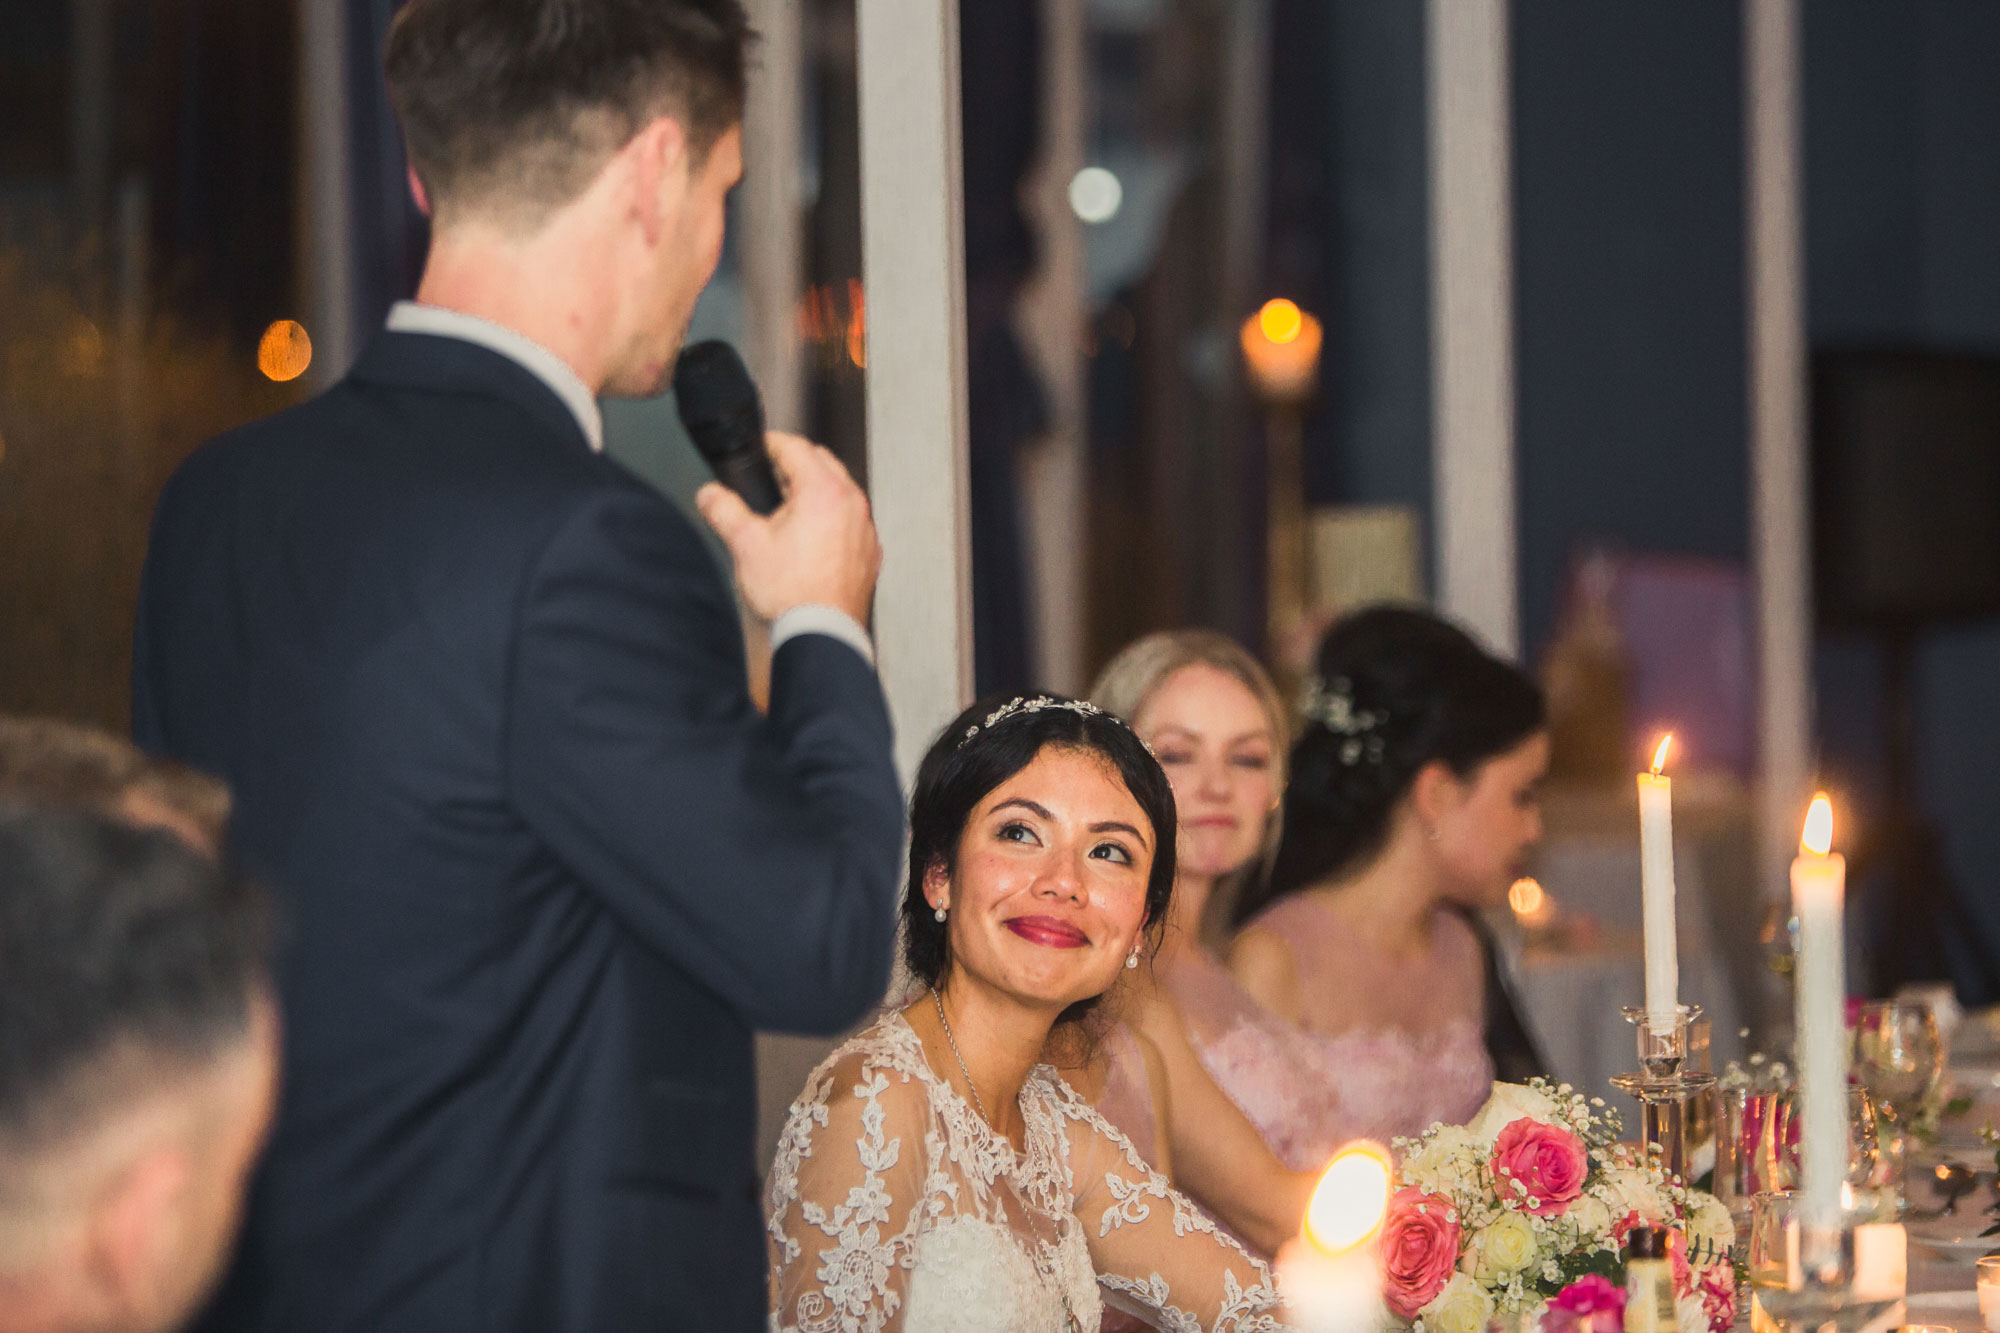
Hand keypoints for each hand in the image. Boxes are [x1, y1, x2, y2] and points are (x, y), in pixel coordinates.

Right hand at [696, 432, 879, 626]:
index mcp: (823, 491)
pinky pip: (851, 520)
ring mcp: (865, 528)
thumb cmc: (793, 594)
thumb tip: (710, 495)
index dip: (771, 444)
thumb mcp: (745, 544)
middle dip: (795, 463)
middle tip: (770, 477)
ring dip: (815, 490)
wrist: (822, 632)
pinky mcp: (869, 551)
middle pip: (822, 463)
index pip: (796, 447)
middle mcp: (852, 504)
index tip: (760, 449)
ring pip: (840, 491)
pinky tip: (811, 538)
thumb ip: (723, 510)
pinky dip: (832, 518)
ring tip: (788, 511)